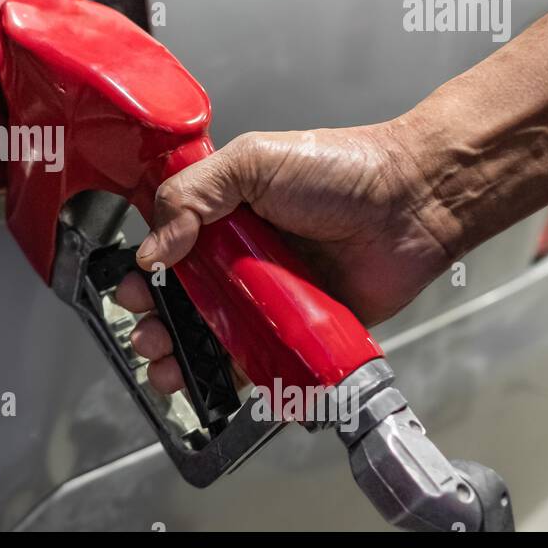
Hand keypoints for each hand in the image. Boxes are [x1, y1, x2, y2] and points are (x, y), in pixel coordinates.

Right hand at [115, 120, 455, 393]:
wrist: (412, 202)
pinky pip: (262, 363)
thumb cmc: (342, 169)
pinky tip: (215, 385)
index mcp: (222, 217)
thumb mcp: (251, 162)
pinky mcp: (300, 333)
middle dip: (156, 325)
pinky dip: (236, 380)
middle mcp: (241, 260)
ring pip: (214, 339)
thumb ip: (190, 196)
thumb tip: (151, 250)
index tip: (135, 290)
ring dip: (183, 359)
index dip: (146, 275)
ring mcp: (269, 299)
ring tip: (168, 369)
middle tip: (148, 336)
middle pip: (183, 303)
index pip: (168, 252)